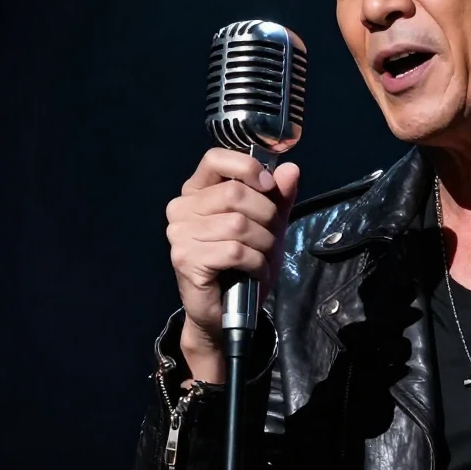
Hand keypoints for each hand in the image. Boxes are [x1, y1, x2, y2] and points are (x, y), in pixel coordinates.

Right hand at [165, 149, 300, 379]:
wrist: (225, 311)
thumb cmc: (243, 264)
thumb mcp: (268, 225)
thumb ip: (278, 197)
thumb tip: (291, 169)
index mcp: (197, 191)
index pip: (215, 158)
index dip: (247, 168)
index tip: (269, 186)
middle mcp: (182, 208)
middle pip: (235, 193)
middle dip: (266, 216)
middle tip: (270, 237)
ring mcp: (179, 234)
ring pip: (239, 224)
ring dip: (264, 244)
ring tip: (262, 258)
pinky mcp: (186, 259)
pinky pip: (235, 251)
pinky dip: (256, 264)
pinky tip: (255, 272)